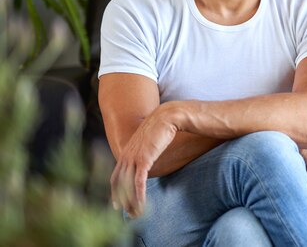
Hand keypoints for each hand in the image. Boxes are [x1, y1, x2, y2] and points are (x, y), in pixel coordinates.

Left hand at [110, 102, 177, 217]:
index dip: (115, 191)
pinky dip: (139, 196)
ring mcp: (133, 158)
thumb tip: (148, 156)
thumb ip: (145, 150)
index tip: (117, 204)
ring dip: (130, 202)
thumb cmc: (162, 127)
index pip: (116, 176)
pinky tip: (142, 205)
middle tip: (125, 213)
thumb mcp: (149, 140)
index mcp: (126, 151)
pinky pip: (139, 182)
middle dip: (121, 200)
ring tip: (135, 214)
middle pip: (119, 183)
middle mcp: (126, 155)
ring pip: (127, 185)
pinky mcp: (144, 160)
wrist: (167, 116)